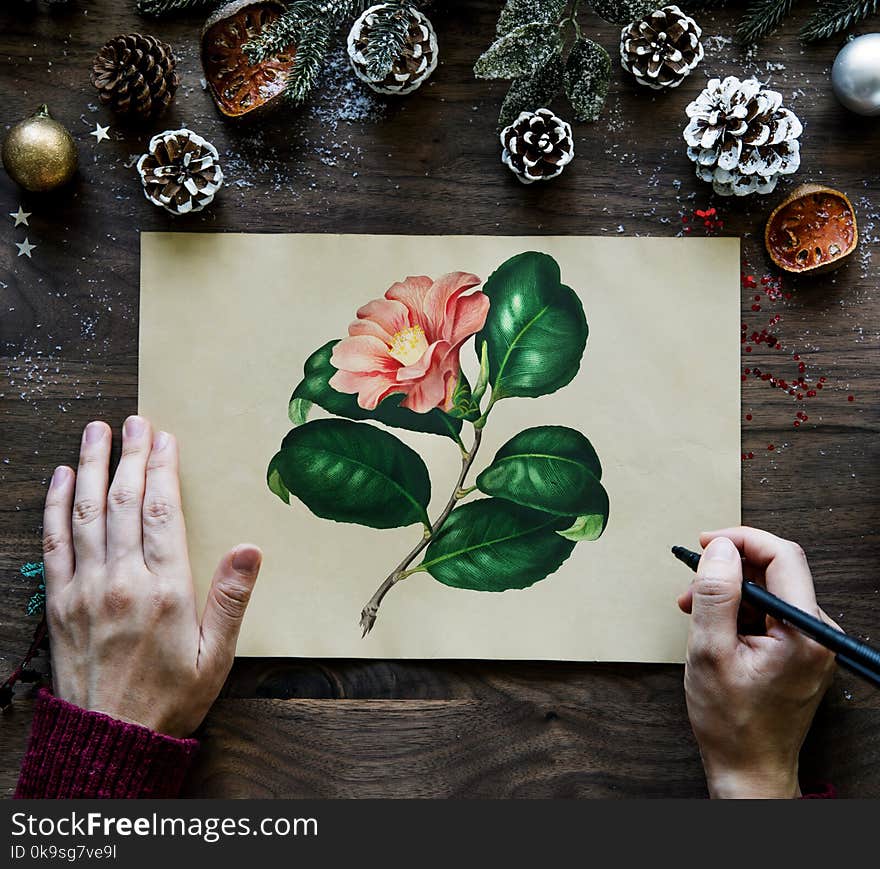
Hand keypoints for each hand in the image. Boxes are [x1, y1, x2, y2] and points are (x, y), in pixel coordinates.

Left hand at [42, 417, 261, 737]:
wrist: (110, 740)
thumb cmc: (171, 698)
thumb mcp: (217, 656)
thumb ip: (231, 598)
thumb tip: (250, 549)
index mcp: (165, 591)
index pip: (163, 513)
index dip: (164, 469)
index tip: (164, 438)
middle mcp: (122, 581)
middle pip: (125, 503)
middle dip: (131, 456)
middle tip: (134, 421)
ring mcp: (85, 589)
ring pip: (87, 513)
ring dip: (92, 467)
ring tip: (96, 432)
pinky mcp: (60, 602)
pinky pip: (54, 542)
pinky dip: (56, 506)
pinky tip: (62, 478)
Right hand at [677, 527, 836, 798]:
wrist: (748, 768)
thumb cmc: (731, 722)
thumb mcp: (709, 652)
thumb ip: (716, 595)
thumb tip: (721, 549)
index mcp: (804, 633)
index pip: (782, 556)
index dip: (741, 540)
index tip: (708, 542)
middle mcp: (817, 634)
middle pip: (775, 571)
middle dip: (728, 571)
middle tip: (691, 588)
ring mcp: (811, 643)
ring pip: (769, 591)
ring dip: (729, 593)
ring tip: (695, 613)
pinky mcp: (800, 650)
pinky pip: (769, 612)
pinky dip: (739, 612)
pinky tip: (714, 628)